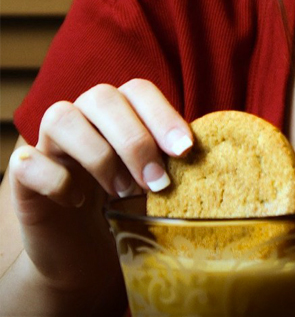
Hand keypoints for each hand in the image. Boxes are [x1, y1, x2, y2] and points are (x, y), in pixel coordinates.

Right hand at [5, 79, 192, 300]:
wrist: (88, 254)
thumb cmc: (131, 210)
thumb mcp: (161, 185)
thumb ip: (180, 165)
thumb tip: (220, 158)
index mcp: (121, 112)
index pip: (139, 90)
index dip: (163, 115)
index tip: (186, 151)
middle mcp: (84, 117)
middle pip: (102, 97)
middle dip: (135, 140)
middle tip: (156, 185)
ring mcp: (50, 143)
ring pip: (61, 117)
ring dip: (99, 155)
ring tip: (121, 193)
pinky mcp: (24, 175)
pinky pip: (29, 161)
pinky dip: (56, 179)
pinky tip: (78, 201)